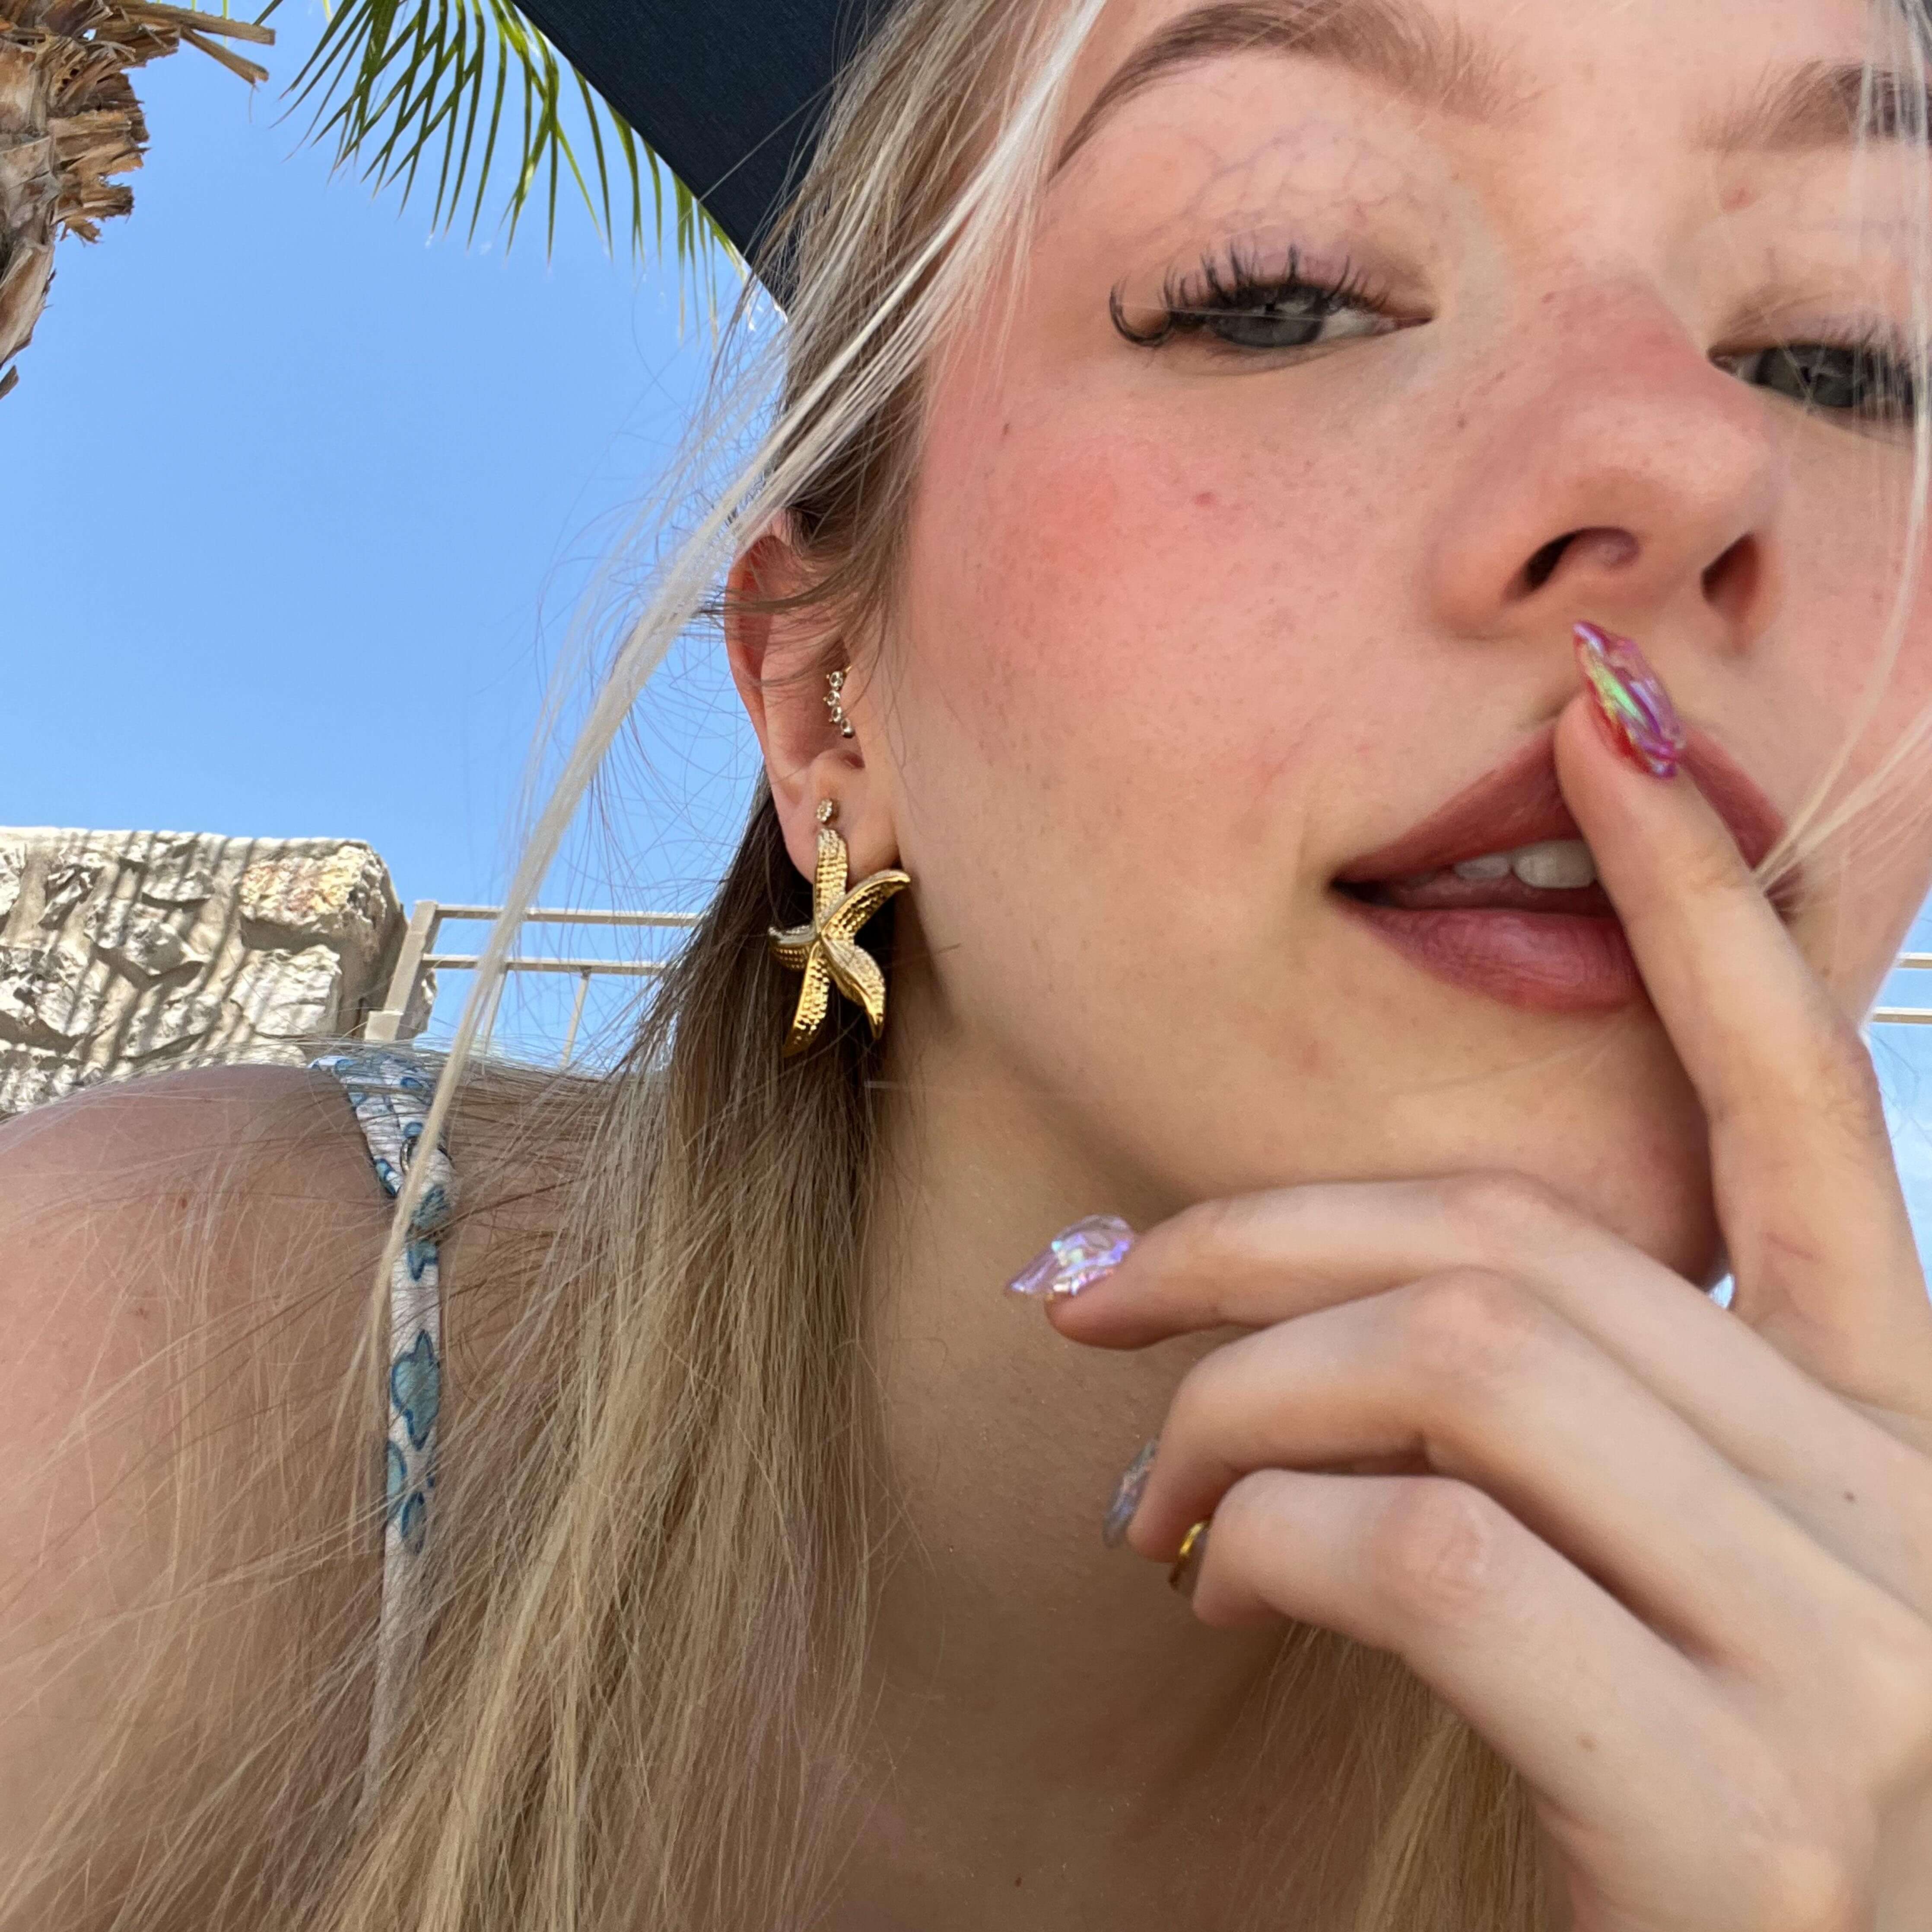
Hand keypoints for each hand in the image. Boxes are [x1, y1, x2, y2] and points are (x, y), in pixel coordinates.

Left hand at [1046, 695, 1931, 1930]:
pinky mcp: (1748, 1810)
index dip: (1705, 910)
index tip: (1601, 725)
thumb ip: (1560, 1422)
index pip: (1800, 1117)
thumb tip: (1330, 1293)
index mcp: (1896, 1439)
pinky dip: (1263, 1538)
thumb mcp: (1632, 1574)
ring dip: (1235, 1402)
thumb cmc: (1644, 1805)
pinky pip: (1425, 1552)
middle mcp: (1916, 1521)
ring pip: (1463, 1367)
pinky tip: (1209, 1582)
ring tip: (1143, 1490)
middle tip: (1086, 1296)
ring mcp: (1860, 1665)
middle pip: (1527, 1248)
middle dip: (1261, 1239)